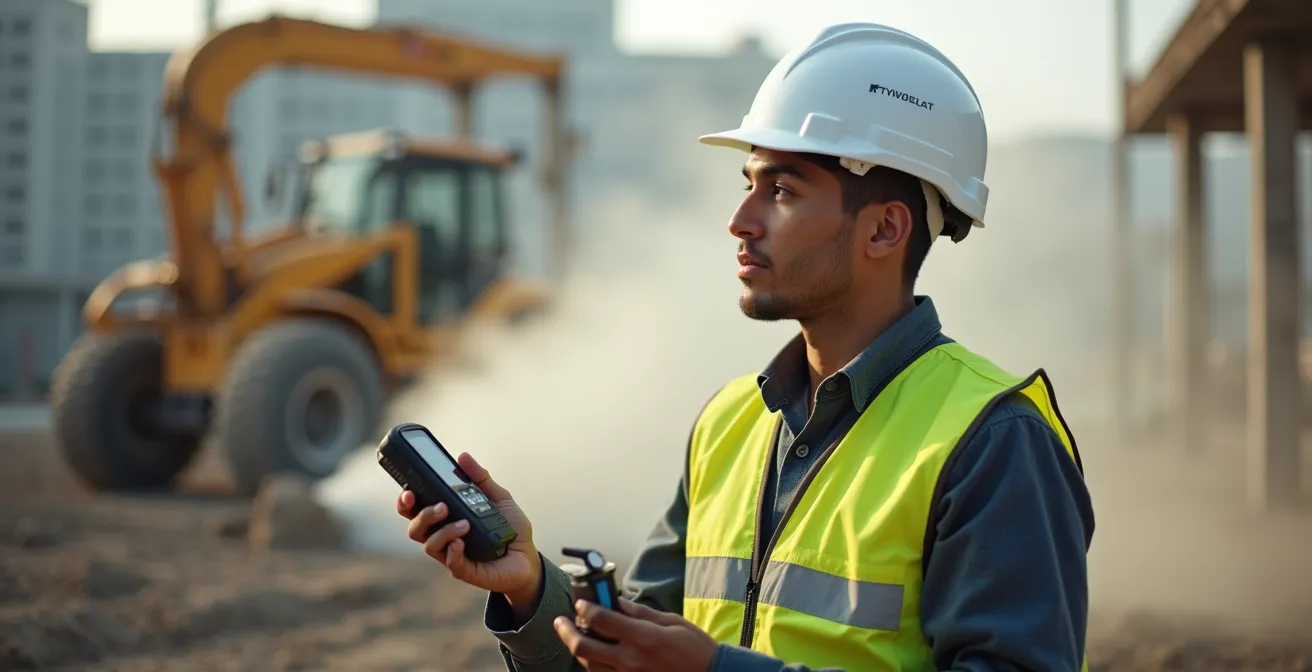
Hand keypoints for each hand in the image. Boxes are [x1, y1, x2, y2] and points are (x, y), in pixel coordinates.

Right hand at [395, 452, 540, 604]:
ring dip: (443, 532)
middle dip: (422, 515)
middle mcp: (444, 537)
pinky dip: (452, 552)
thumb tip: (462, 456)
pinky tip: (460, 543)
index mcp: (446, 518)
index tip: (408, 491)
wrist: (529, 557)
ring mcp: (452, 555)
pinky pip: (450, 563)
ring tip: (465, 524)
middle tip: (442, 506)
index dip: (405, 502)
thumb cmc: (510, 528)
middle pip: (415, 528)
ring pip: (430, 545)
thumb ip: (480, 478)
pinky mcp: (466, 571)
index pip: (415, 511)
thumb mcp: (498, 498)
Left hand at [553, 598, 717, 671]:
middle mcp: (630, 660)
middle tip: (560, 621)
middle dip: (566, 631)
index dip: (585, 607)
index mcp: (642, 638)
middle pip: (583, 647)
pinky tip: (594, 656)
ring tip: (574, 636)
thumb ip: (641, 612)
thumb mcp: (672, 622)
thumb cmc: (695, 649)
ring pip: (589, 665)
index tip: (581, 602)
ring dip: (577, 649)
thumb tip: (618, 601)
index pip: (601, 619)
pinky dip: (594, 665)